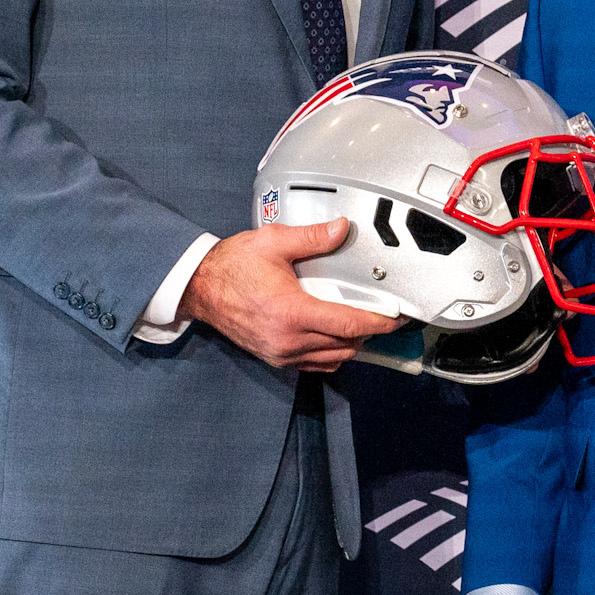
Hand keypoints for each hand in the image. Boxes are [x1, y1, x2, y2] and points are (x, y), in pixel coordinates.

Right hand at [178, 219, 400, 371]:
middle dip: (367, 333)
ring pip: (332, 359)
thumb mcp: (273, 243)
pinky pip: (313, 364)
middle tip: (381, 316)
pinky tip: (334, 336)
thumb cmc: (232, 266)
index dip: (377, 323)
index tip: (394, 318)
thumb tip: (342, 229)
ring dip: (350, 344)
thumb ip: (312, 238)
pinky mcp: (274, 358)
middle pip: (345, 345)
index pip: (347, 325)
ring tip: (360, 324)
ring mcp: (280, 353)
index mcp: (291, 312)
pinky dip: (330, 354)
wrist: (200, 288)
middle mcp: (287, 340)